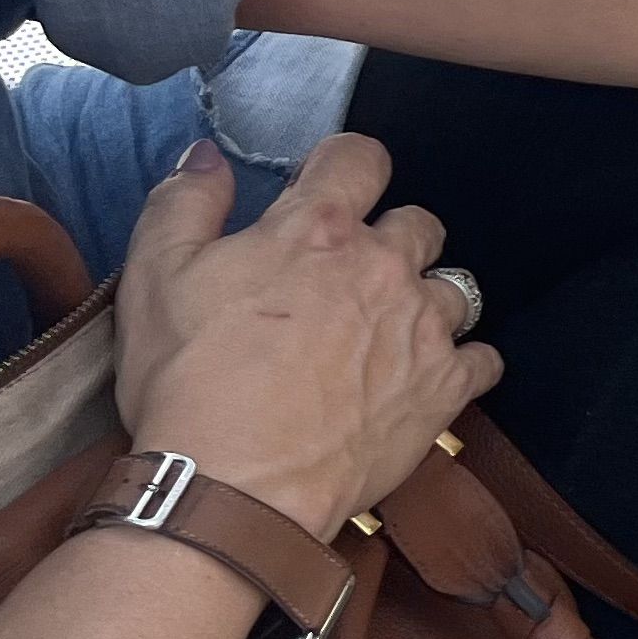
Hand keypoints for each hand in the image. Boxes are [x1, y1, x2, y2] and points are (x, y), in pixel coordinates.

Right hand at [117, 136, 500, 538]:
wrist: (234, 483)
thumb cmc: (188, 380)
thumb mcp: (154, 275)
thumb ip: (185, 202)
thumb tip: (208, 155)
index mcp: (317, 230)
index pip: (360, 158)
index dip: (345, 165)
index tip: (327, 187)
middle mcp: (384, 268)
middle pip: (417, 224)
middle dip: (389, 238)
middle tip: (348, 276)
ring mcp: (423, 328)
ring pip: (454, 289)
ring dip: (423, 301)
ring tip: (385, 330)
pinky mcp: (445, 388)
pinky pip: (483, 359)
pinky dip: (462, 363)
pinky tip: (427, 375)